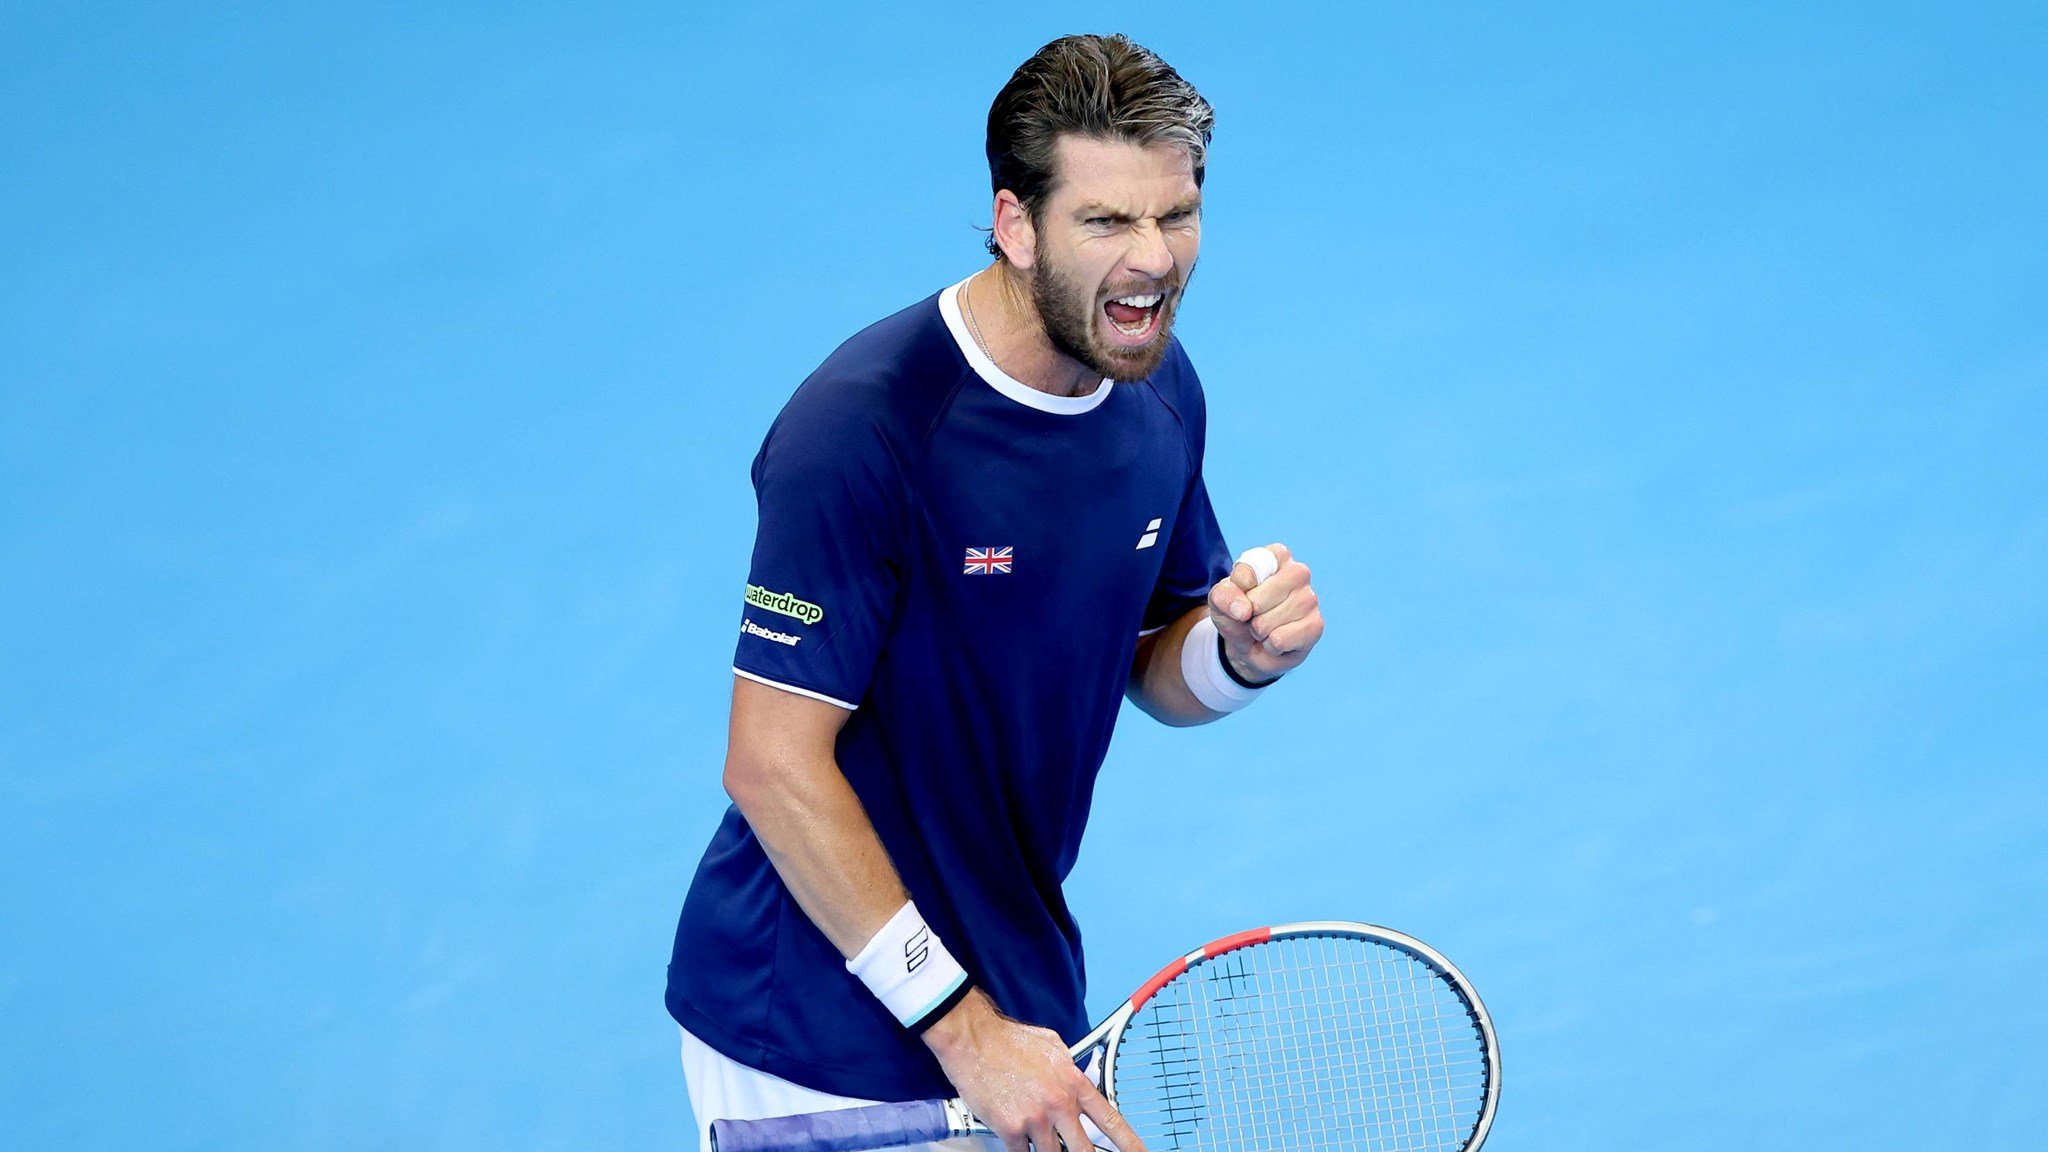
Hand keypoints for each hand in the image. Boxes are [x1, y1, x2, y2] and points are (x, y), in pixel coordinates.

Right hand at [923, 988, 1144, 1151]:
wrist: (973, 1039)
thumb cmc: (1008, 1040)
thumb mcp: (1052, 1046)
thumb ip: (1068, 1067)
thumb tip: (1076, 1077)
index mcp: (1073, 1082)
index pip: (1110, 1120)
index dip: (1129, 1143)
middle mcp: (1059, 1103)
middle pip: (1084, 1151)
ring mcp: (1036, 1119)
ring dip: (1045, 1148)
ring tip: (1034, 1129)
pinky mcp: (1010, 1130)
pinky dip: (1019, 1148)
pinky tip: (1014, 1134)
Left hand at [1207, 542, 1322, 683]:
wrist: (1250, 645)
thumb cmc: (1237, 613)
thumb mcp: (1220, 600)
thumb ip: (1223, 596)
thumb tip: (1243, 610)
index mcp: (1276, 557)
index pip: (1249, 567)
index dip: (1238, 586)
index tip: (1242, 590)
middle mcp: (1298, 572)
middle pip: (1257, 599)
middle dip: (1248, 614)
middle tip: (1254, 615)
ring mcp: (1310, 599)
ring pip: (1266, 623)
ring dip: (1258, 632)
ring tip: (1265, 628)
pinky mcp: (1315, 626)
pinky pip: (1279, 640)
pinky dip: (1270, 646)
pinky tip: (1277, 640)